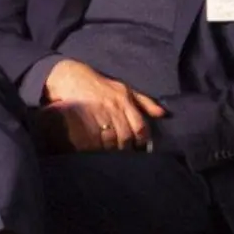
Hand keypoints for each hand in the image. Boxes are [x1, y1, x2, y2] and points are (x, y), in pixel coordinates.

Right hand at [41, 59, 165, 150]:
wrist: (70, 76)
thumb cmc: (101, 85)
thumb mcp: (125, 89)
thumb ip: (144, 102)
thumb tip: (162, 114)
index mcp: (126, 100)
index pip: (140, 127)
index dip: (141, 141)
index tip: (139, 150)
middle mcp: (113, 106)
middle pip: (125, 136)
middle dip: (125, 149)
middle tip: (123, 157)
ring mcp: (96, 111)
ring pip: (109, 139)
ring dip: (110, 150)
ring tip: (109, 157)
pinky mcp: (80, 116)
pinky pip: (90, 138)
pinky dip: (93, 148)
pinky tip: (93, 152)